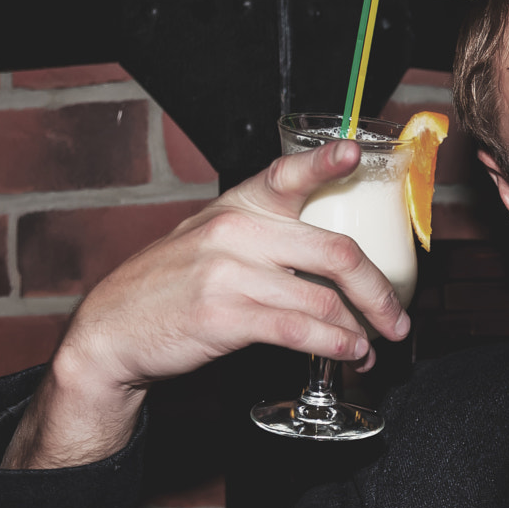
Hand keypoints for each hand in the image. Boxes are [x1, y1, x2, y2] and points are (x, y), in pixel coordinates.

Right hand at [2, 141, 410, 467]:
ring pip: (324, 299)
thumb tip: (339, 263)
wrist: (110, 331)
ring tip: (371, 347)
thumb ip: (266, 237)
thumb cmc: (171, 287)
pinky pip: (299, 330)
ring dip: (359, 330)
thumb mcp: (210, 241)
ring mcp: (229, 273)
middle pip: (336, 252)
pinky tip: (348, 354)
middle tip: (397, 318)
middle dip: (379, 291)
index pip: (286, 174)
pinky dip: (334, 346)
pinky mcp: (224, 316)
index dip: (324, 162)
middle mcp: (236, 231)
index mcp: (238, 206)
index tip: (354, 153)